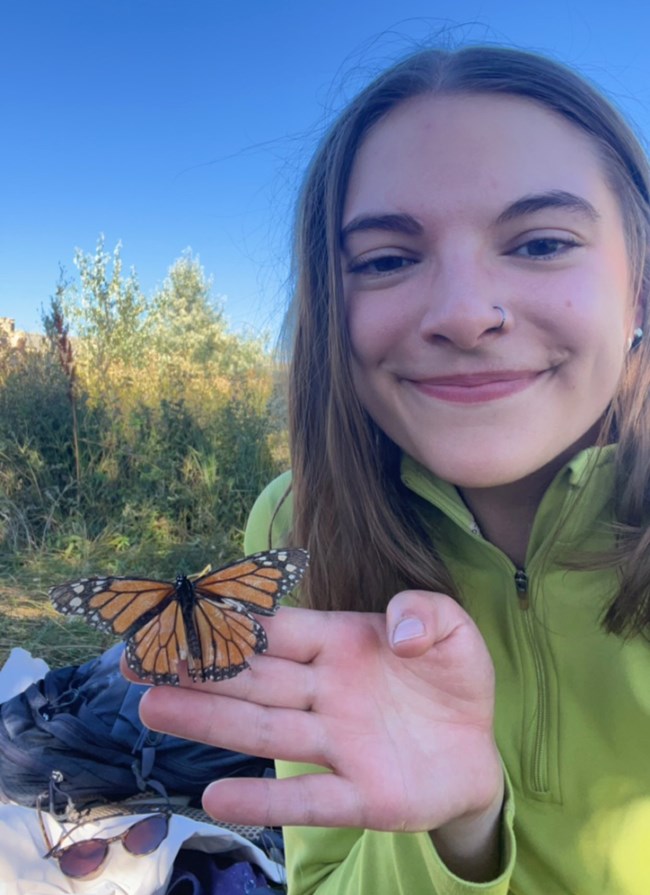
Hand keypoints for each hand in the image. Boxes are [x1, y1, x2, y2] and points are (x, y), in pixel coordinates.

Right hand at [123, 590, 502, 844]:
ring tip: (154, 708)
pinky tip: (215, 799)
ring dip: (211, 722)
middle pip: (255, 679)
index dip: (234, 620)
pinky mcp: (361, 796)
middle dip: (200, 669)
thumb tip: (397, 629)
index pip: (278, 630)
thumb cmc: (452, 679)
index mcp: (340, 644)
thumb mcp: (454, 630)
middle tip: (140, 661)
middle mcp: (326, 693)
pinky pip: (309, 798)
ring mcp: (339, 745)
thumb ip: (427, 613)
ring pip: (266, 732)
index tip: (182, 610)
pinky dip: (265, 801)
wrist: (477, 748)